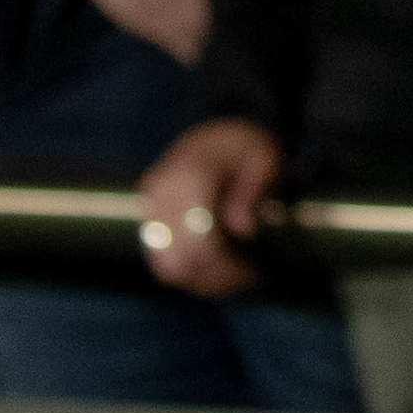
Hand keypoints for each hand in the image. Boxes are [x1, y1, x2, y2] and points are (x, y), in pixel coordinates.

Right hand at [137, 117, 283, 296]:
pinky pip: (161, 261)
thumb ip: (254, 189)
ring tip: (236, 276)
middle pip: (178, 259)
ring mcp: (149, 207)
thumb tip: (242, 229)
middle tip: (248, 277)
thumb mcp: (265, 156)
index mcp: (188, 174)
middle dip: (215, 276)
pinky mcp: (148, 220)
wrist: (214, 133)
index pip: (199, 238)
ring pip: (166, 267)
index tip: (253, 270)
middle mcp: (160, 193)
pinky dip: (189, 272)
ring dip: (202, 279)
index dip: (226, 263)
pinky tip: (218, 270)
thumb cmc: (246, 146)